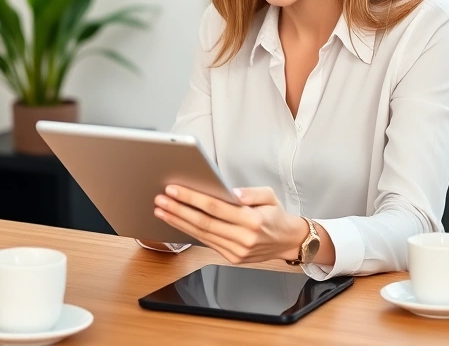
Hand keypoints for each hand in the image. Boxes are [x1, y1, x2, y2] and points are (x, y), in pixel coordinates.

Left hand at [153, 185, 306, 263]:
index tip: (174, 189)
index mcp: (252, 220)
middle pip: (203, 222)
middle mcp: (243, 238)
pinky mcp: (232, 258)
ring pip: (201, 235)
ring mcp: (237, 251)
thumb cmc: (275, 215)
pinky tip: (177, 222)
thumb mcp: (269, 196)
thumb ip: (250, 192)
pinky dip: (189, 232)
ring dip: (178, 222)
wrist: (287, 241)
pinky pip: (207, 243)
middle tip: (161, 200)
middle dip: (178, 210)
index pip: (215, 207)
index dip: (192, 198)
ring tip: (162, 210)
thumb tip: (231, 192)